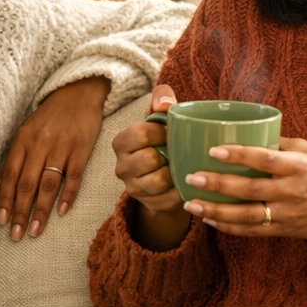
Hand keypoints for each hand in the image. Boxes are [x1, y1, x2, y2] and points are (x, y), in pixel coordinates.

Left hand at [0, 76, 109, 240]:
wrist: (79, 93)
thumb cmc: (50, 116)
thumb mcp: (26, 132)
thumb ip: (14, 160)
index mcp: (23, 139)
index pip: (10, 174)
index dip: (4, 199)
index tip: (1, 221)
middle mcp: (40, 143)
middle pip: (27, 183)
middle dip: (20, 211)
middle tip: (16, 235)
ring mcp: (62, 146)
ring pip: (48, 183)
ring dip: (41, 210)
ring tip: (35, 230)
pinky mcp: (82, 148)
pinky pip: (74, 176)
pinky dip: (68, 195)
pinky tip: (61, 212)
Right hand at [112, 84, 190, 250]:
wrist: (165, 178)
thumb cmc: (162, 142)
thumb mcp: (160, 120)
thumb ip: (161, 102)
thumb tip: (165, 102)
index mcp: (121, 142)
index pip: (139, 133)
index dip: (160, 132)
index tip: (171, 132)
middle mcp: (121, 166)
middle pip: (148, 159)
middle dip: (168, 154)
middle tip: (179, 150)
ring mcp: (133, 188)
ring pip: (157, 181)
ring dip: (174, 173)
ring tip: (181, 166)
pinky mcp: (148, 204)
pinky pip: (169, 199)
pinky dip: (181, 190)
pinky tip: (186, 182)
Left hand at [181, 137, 306, 243]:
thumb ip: (279, 144)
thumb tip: (246, 133)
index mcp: (299, 166)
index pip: (264, 159)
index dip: (238, 155)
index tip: (214, 150)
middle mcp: (292, 191)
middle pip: (250, 190)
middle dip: (218, 185)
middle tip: (192, 178)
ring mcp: (288, 214)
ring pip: (248, 215)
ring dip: (217, 211)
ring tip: (192, 204)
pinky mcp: (286, 230)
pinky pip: (254, 231)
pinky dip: (231, 228)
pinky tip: (211, 221)